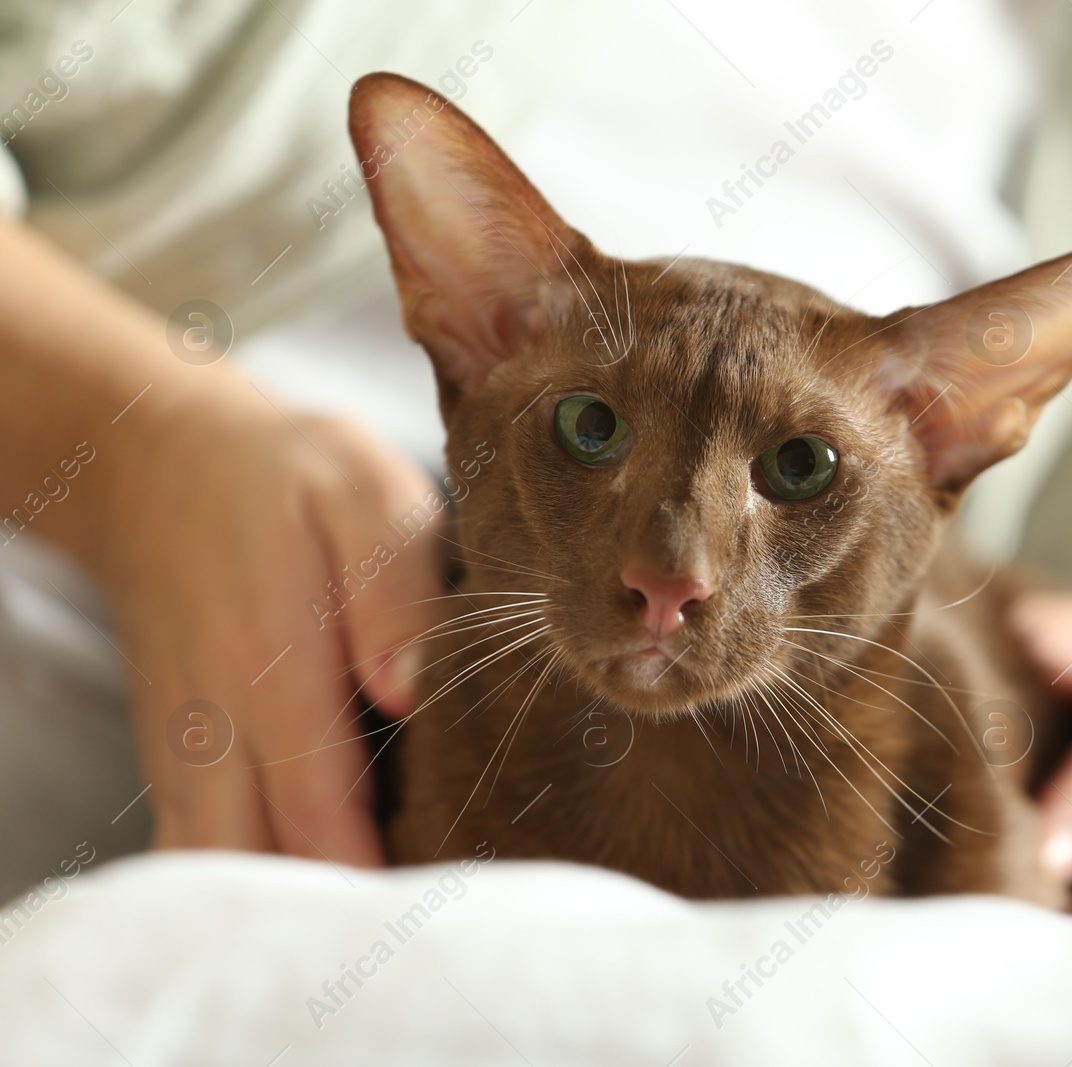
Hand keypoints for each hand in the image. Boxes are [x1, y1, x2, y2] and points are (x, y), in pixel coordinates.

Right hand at [97, 379, 444, 864]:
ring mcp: (185, 745)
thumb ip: (394, 586)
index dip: (371, 872)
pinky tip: (318, 876)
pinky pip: (197, 846)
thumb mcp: (363, 492)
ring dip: (290, 897)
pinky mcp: (179, 755)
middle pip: (262, 860)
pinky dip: (251, 875)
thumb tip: (411, 691)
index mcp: (270, 658)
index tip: (433, 908)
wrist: (159, 463)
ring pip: (221, 866)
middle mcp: (213, 721)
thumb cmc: (288, 476)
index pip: (318, 805)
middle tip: (422, 914)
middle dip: (336, 905)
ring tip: (375, 904)